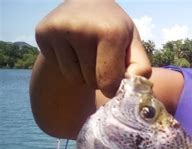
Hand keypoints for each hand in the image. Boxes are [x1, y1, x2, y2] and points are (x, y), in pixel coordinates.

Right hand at [35, 0, 150, 96]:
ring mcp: (59, 30)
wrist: (86, 3)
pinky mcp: (42, 33)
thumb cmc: (114, 28)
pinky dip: (68, 66)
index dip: (113, 86)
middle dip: (99, 79)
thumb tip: (132, 87)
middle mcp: (82, 29)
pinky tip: (73, 49)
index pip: (109, 82)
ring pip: (74, 79)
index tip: (114, 77)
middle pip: (92, 82)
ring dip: (83, 75)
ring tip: (88, 54)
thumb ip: (140, 67)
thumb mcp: (133, 43)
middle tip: (101, 58)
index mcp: (110, 32)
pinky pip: (59, 69)